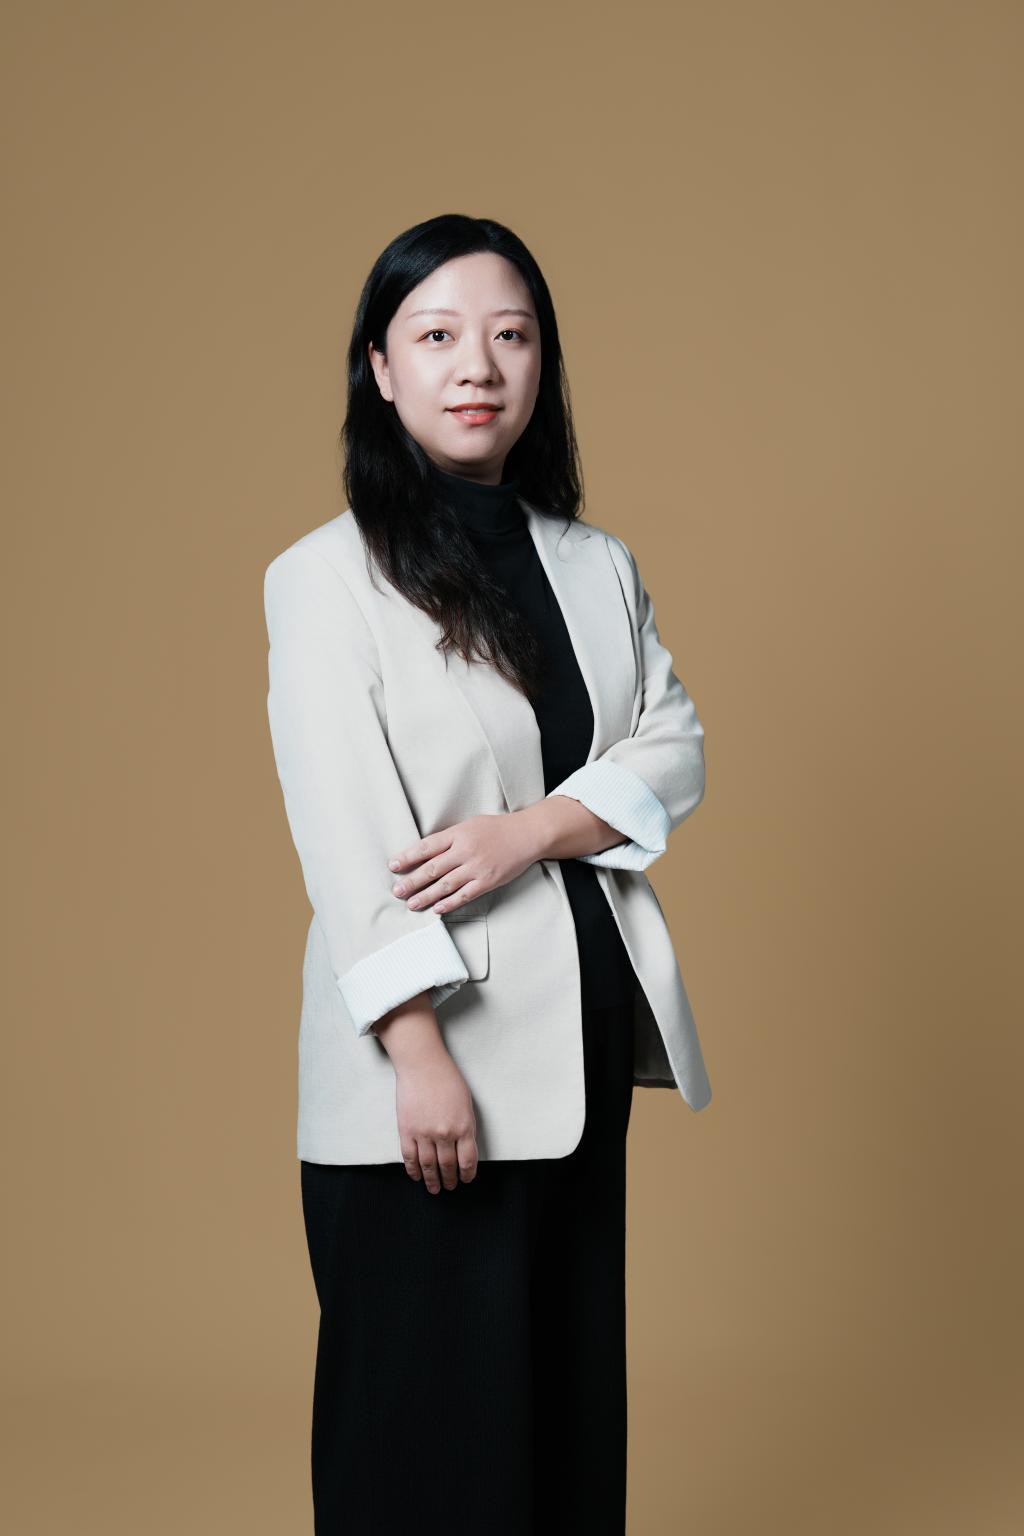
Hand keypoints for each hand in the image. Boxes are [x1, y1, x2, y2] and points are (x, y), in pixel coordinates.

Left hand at [387, 811, 544, 913]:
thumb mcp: (470, 825)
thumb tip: (426, 852)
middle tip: (396, 890)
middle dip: (412, 881)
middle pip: (432, 868)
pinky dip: (449, 903)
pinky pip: (464, 895)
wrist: (527, 834)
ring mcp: (477, 867)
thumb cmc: (497, 828)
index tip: (393, 865)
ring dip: (426, 896)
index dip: (408, 857)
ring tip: (411, 904)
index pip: (427, 846)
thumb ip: (450, 838)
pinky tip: (437, 909)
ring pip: (445, 885)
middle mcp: (465, 851)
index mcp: (458, 833)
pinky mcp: (487, 881)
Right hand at [394, 1050, 478, 1190]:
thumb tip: (462, 1149)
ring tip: (434, 1189)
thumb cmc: (447, 1079)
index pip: (468, 1161)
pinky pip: (409, 1157)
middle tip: (450, 1187)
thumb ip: (465, 1127)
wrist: (422, 1064)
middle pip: (448, 1166)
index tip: (466, 1179)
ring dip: (432, 1180)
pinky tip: (417, 1176)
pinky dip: (413, 1170)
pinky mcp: (406, 1131)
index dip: (467, 1174)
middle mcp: (444, 1134)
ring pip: (428, 1166)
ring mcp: (424, 1134)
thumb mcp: (466, 1104)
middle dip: (450, 1180)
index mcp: (464, 1127)